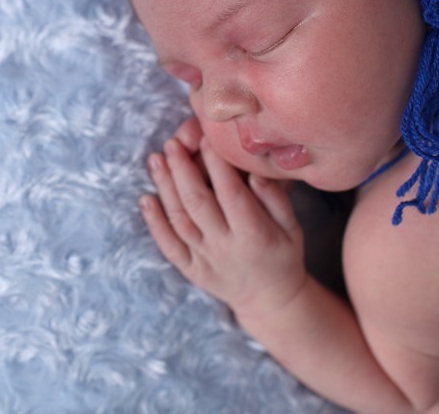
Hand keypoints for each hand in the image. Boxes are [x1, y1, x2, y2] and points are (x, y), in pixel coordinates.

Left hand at [140, 130, 308, 317]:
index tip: (206, 138)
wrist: (269, 301)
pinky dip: (154, 223)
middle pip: (198, 203)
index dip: (217, 164)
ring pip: (179, 220)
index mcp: (254, 234)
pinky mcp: (190, 270)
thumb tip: (255, 172)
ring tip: (155, 160)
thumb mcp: (292, 228)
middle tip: (172, 143)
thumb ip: (276, 199)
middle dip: (182, 169)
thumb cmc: (282, 255)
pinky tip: (146, 199)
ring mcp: (205, 259)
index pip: (231, 193)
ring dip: (164, 188)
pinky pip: (168, 245)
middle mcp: (225, 247)